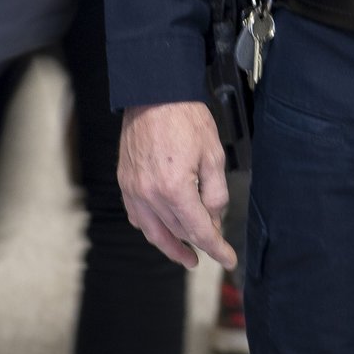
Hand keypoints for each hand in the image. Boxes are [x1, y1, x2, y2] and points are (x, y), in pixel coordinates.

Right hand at [119, 101, 236, 271]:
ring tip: (186, 257)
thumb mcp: (213, 155)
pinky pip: (136, 216)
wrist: (155, 95)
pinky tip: (160, 232)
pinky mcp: (125, 182)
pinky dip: (150, 228)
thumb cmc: (185, 119)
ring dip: (171, 247)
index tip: (228, 258)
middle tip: (215, 248)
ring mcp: (133, 190)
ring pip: (153, 231)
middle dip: (199, 243)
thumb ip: (215, 193)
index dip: (217, 248)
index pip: (200, 231)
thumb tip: (214, 219)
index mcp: (175, 189)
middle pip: (178, 232)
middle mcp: (150, 195)